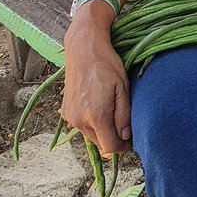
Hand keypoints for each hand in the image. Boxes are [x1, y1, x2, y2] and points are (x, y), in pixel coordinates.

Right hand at [61, 23, 131, 154]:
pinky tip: (97, 104)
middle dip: (113, 137)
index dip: (123, 147)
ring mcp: (70, 117)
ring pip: (91, 136)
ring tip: (110, 108)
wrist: (83, 49)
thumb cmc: (107, 65)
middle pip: (100, 144)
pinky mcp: (65, 112)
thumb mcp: (123, 88)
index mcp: (96, 115)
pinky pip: (82, 126)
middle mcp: (80, 120)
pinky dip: (91, 122)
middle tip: (122, 120)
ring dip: (102, 130)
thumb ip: (124, 115)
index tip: (131, 138)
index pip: (110, 147)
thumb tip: (125, 137)